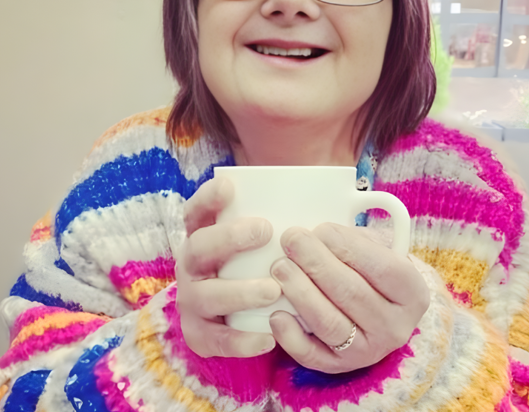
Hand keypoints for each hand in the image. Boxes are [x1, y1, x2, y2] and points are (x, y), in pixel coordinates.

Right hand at [176, 177, 280, 357]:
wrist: (238, 318)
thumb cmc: (260, 267)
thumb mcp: (263, 243)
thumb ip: (282, 222)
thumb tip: (336, 200)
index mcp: (203, 237)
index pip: (196, 212)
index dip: (208, 198)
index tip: (230, 186)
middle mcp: (192, 266)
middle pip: (198, 247)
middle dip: (228, 238)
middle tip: (264, 230)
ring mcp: (192, 301)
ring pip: (206, 296)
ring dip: (238, 292)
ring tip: (273, 290)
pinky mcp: (200, 335)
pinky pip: (217, 340)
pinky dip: (241, 341)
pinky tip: (269, 337)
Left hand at [269, 223, 428, 372]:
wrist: (377, 313)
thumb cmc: (371, 272)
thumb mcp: (378, 251)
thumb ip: (355, 240)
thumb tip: (316, 232)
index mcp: (412, 293)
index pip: (382, 267)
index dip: (348, 246)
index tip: (320, 229)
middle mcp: (395, 327)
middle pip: (352, 293)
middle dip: (317, 263)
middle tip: (292, 240)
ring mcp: (368, 351)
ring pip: (330, 323)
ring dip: (301, 293)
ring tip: (280, 267)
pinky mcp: (339, 367)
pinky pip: (312, 355)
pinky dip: (291, 336)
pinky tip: (276, 314)